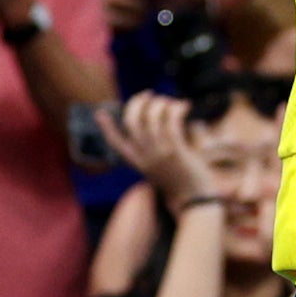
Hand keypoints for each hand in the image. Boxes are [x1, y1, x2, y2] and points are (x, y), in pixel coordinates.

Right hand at [108, 85, 209, 207]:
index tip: (99, 113)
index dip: (106, 127)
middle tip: (150, 94)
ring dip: (161, 103)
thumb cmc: (182, 183)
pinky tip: (185, 106)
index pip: (115, 142)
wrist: (196, 201)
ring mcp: (159, 153)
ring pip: (151, 117)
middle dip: (138, 102)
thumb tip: (156, 125)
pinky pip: (171, 121)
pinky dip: (177, 108)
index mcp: (137, 162)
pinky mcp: (176, 151)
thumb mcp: (160, 168)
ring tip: (172, 102)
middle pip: (131, 121)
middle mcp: (144, 157)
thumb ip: (153, 151)